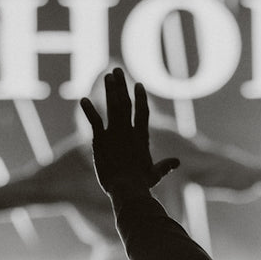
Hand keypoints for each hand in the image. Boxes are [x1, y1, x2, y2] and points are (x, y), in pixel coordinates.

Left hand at [82, 69, 178, 196]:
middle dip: (121, 85)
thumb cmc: (141, 184)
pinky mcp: (100, 141)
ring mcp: (114, 134)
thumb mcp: (155, 174)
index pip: (142, 112)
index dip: (140, 97)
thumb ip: (165, 166)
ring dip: (109, 90)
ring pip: (112, 106)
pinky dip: (89, 110)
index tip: (138, 84)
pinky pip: (94, 121)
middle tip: (117, 70)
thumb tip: (178, 162)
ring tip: (107, 76)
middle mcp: (128, 131)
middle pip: (125, 103)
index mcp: (141, 138)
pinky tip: (83, 99)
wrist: (127, 189)